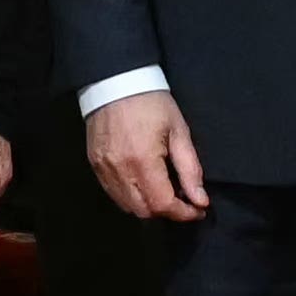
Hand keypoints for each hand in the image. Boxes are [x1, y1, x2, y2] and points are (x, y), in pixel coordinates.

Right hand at [84, 89, 208, 223]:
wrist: (115, 81)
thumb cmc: (151, 103)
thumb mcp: (179, 132)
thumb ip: (190, 170)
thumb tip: (201, 201)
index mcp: (143, 160)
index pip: (163, 205)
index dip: (184, 213)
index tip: (198, 210)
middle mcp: (120, 169)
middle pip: (144, 212)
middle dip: (167, 212)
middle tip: (183, 200)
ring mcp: (103, 169)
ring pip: (127, 206)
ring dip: (148, 207)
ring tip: (164, 191)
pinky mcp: (95, 164)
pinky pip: (113, 193)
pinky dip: (131, 197)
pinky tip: (143, 183)